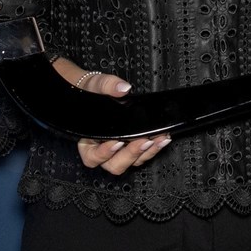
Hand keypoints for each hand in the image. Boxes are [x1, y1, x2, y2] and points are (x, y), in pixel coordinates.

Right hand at [52, 56, 170, 174]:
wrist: (100, 92)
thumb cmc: (91, 93)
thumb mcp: (95, 85)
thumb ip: (107, 85)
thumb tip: (122, 88)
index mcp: (87, 141)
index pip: (92, 157)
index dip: (104, 154)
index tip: (117, 142)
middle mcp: (103, 150)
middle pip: (115, 165)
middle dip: (131, 154)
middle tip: (143, 141)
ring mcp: (120, 150)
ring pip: (132, 162)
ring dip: (147, 152)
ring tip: (158, 139)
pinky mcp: (133, 146)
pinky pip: (144, 154)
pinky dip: (154, 148)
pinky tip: (162, 138)